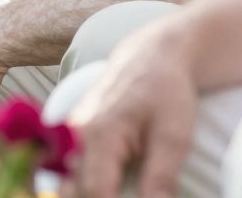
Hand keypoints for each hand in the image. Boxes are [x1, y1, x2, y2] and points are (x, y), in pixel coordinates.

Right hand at [65, 24, 199, 197]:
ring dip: (85, 194)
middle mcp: (75, 137)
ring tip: (114, 190)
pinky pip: (68, 173)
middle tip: (125, 192)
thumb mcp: (174, 136)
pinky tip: (103, 189)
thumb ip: (161, 179)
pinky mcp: (72, 139)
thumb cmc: (165, 93)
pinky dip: (81, 189)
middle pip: (73, 193)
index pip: (95, 194)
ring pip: (66, 185)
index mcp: (99, 136)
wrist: (151, 57)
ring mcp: (69, 137)